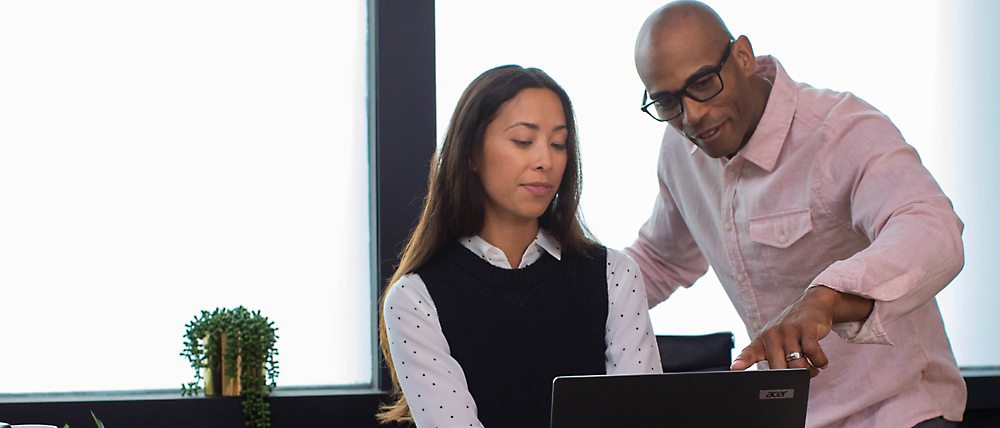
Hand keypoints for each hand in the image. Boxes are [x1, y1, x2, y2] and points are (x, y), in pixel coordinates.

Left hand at [730, 286, 873, 377]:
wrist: (812, 305)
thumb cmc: (792, 329)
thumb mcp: (776, 341)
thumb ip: (775, 359)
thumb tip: (780, 383)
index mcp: (763, 340)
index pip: (749, 352)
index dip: (742, 361)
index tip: (734, 368)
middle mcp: (773, 334)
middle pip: (779, 368)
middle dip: (793, 377)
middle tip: (803, 375)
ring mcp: (789, 330)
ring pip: (798, 364)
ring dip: (810, 371)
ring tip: (813, 369)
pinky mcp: (807, 328)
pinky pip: (813, 353)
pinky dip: (819, 362)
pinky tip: (821, 362)